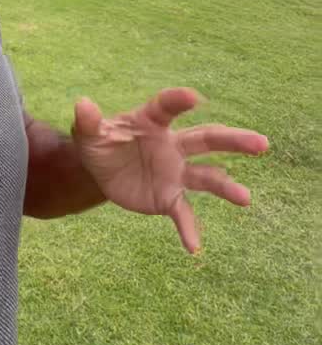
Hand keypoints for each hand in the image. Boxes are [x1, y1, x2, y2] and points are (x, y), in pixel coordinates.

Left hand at [71, 88, 267, 252]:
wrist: (99, 171)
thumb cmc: (98, 143)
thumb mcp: (86, 133)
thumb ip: (87, 121)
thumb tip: (82, 105)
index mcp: (152, 122)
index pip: (168, 108)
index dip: (179, 101)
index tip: (194, 97)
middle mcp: (172, 145)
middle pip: (207, 139)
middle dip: (234, 141)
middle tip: (262, 143)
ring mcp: (175, 172)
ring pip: (207, 177)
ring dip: (226, 187)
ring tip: (245, 198)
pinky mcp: (169, 197)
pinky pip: (184, 213)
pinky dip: (189, 229)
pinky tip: (194, 247)